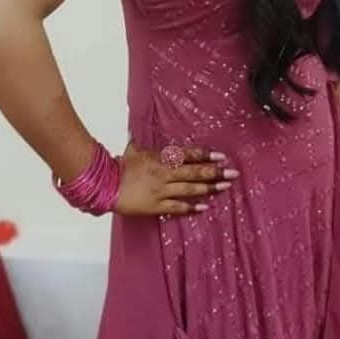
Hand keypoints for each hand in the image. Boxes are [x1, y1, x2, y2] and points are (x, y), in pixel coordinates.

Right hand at [113, 142, 238, 216]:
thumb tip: (135, 131)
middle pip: (195, 171)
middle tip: (233, 173)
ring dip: (209, 188)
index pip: (188, 154)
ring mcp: (162, 189)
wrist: (106, 184)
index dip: (206, 155)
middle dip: (215, 172)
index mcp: (161, 157)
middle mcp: (165, 172)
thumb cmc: (120, 165)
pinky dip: (191, 207)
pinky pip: (177, 206)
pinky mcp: (156, 205)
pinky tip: (205, 207)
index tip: (221, 156)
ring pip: (191, 189)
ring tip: (225, 187)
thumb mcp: (134, 149)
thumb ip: (140, 141)